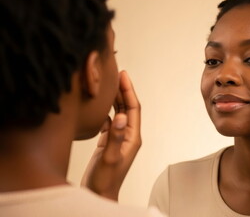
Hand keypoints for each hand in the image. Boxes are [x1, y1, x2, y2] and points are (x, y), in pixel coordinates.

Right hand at [81, 71, 141, 200]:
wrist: (99, 194)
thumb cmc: (106, 180)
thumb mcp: (110, 158)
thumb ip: (115, 138)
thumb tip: (122, 116)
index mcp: (133, 137)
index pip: (134, 108)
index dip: (129, 91)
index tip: (123, 75)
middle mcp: (128, 135)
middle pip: (128, 107)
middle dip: (123, 90)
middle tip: (115, 73)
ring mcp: (119, 138)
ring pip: (119, 112)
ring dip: (115, 98)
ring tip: (107, 83)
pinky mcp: (109, 142)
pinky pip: (109, 121)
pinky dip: (106, 110)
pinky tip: (99, 103)